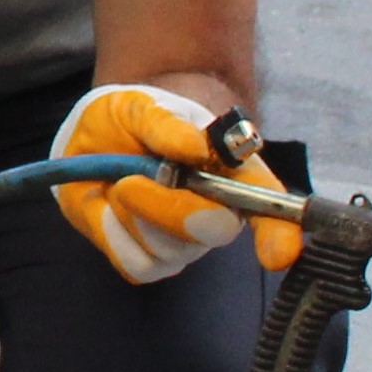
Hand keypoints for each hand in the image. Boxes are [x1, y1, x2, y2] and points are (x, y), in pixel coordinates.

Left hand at [51, 83, 299, 282]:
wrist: (91, 141)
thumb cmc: (131, 122)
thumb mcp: (142, 109)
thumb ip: (167, 125)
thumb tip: (194, 148)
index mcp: (235, 173)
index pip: (271, 205)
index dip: (279, 232)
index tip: (275, 254)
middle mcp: (220, 214)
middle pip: (214, 230)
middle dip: (169, 206)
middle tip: (129, 180)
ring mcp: (186, 244)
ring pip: (169, 249)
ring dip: (132, 213)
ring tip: (120, 182)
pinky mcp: (151, 263)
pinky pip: (135, 263)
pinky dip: (112, 234)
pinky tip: (109, 208)